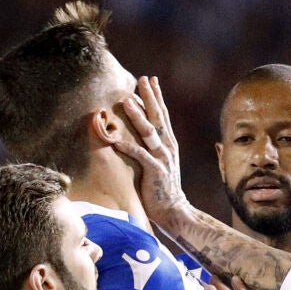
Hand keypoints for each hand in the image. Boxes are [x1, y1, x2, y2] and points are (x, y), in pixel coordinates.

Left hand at [113, 76, 188, 222]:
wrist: (174, 210)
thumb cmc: (162, 189)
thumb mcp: (159, 164)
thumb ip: (151, 149)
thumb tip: (138, 136)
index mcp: (169, 144)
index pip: (162, 115)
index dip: (156, 97)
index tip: (150, 80)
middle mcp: (168, 147)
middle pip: (158, 117)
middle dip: (150, 97)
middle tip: (142, 79)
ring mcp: (162, 158)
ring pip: (149, 132)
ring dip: (137, 116)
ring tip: (127, 101)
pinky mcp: (155, 171)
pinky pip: (140, 156)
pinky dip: (128, 147)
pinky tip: (116, 141)